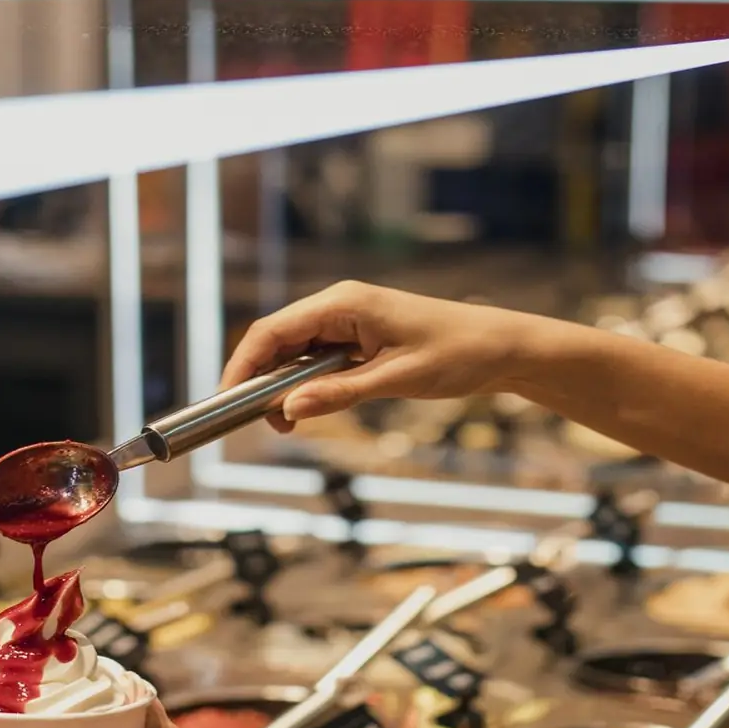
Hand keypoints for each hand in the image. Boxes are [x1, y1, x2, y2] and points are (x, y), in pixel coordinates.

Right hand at [220, 282, 552, 428]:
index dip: (242, 365)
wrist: (502, 348)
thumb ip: (340, 394)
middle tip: (254, 424)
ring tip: (284, 424)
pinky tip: (307, 408)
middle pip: (277, 340)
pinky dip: (306, 383)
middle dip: (258, 380)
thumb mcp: (396, 380)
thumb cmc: (459, 354)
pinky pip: (319, 357)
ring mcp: (351, 320)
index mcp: (344, 303)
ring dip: (282, 386)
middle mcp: (341, 305)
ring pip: (295, 351)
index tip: (226, 401)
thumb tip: (287, 410)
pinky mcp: (362, 337)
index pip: (272, 331)